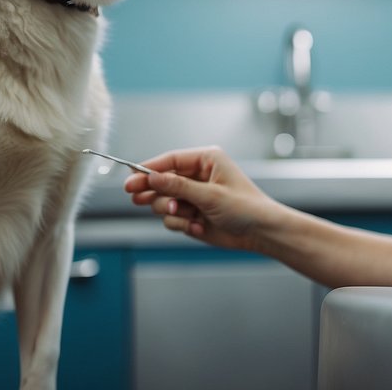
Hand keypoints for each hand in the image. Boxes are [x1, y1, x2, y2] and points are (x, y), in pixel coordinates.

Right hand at [124, 146, 275, 250]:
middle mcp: (197, 175)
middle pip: (161, 180)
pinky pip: (171, 218)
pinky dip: (180, 223)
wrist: (260, 232)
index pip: (170, 160)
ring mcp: (193, 195)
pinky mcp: (191, 213)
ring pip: (163, 200)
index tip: (131, 178)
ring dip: (170, 210)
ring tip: (185, 215)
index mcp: (206, 160)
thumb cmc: (245, 207)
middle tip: (135, 197)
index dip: (149, 169)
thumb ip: (178, 187)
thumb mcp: (210, 196)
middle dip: (152, 191)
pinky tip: (196, 226)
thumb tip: (152, 177)